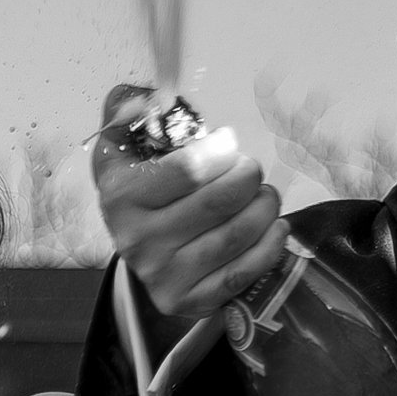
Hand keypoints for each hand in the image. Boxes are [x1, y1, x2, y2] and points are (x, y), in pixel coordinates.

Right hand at [92, 88, 287, 326]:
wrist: (134, 246)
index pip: (188, 170)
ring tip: (265, 196)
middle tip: (252, 170)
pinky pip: (241, 273)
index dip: (222, 151)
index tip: (230, 143)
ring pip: (236, 235)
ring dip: (264, 208)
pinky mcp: (188, 301)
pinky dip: (269, 247)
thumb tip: (154, 94)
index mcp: (122, 197)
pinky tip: (275, 227)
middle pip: (219, 202)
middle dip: (249, 177)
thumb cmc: (137, 187)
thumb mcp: (121, 145)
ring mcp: (163, 276)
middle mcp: (138, 240)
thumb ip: (131, 109)